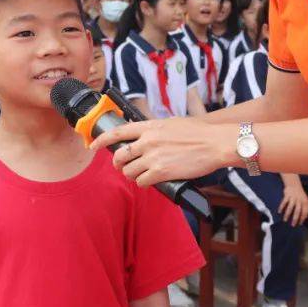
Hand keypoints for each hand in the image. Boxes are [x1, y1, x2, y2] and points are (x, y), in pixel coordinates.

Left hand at [90, 117, 233, 187]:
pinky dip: (144, 183)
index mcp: (149, 126)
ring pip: (129, 171)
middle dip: (119, 164)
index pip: (117, 132)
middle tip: (124, 167)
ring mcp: (153, 157)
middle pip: (120, 155)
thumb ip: (154, 129)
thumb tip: (143, 134)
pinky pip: (141, 182)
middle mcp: (147, 141)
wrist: (215, 143)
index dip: (101, 140)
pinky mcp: (161, 172)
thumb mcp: (171, 123)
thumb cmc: (198, 132)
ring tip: (143, 174)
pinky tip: (152, 180)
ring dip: (133, 175)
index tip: (93, 145)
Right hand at [278, 183, 307, 226]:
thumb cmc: (300, 195)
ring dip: (287, 214)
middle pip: (297, 211)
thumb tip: (305, 218)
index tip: (300, 224)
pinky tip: (279, 212)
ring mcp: (293, 198)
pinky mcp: (287, 195)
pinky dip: (281, 207)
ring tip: (285, 220)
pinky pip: (284, 202)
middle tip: (293, 225)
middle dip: (295, 219)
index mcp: (305, 202)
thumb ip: (306, 209)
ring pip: (290, 208)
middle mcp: (299, 200)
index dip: (302, 218)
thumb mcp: (306, 201)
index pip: (304, 212)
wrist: (294, 185)